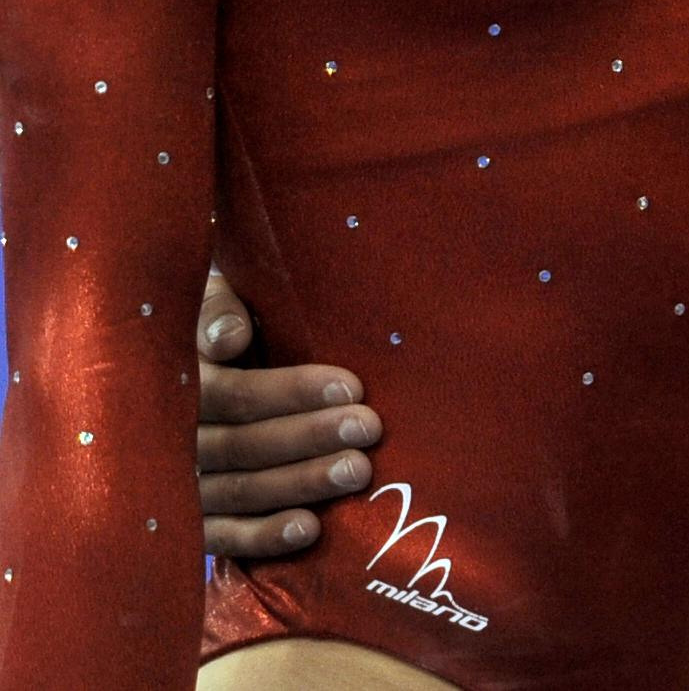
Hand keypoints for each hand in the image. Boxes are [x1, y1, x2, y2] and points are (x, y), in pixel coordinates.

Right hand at [194, 271, 380, 557]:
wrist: (198, 367)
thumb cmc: (226, 326)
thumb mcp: (217, 300)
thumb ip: (219, 311)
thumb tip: (229, 338)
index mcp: (179, 383)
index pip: (232, 394)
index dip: (290, 392)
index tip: (350, 386)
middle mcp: (172, 439)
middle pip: (242, 445)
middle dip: (310, 436)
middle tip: (369, 427)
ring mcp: (181, 485)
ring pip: (241, 490)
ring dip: (302, 483)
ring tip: (358, 470)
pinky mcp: (194, 524)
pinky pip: (224, 537)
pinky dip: (264, 537)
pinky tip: (311, 529)